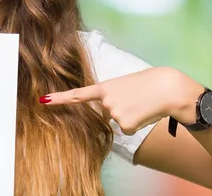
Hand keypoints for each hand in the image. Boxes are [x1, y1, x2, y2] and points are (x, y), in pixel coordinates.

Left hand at [40, 67, 203, 134]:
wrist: (167, 87)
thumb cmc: (150, 83)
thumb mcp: (126, 85)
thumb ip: (112, 97)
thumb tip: (112, 115)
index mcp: (105, 87)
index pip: (78, 95)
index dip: (60, 98)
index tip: (44, 101)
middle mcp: (105, 101)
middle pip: (108, 112)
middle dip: (122, 108)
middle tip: (136, 97)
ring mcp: (114, 113)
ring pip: (120, 121)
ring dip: (131, 115)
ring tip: (142, 102)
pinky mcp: (125, 125)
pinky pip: (128, 128)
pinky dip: (138, 123)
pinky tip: (145, 112)